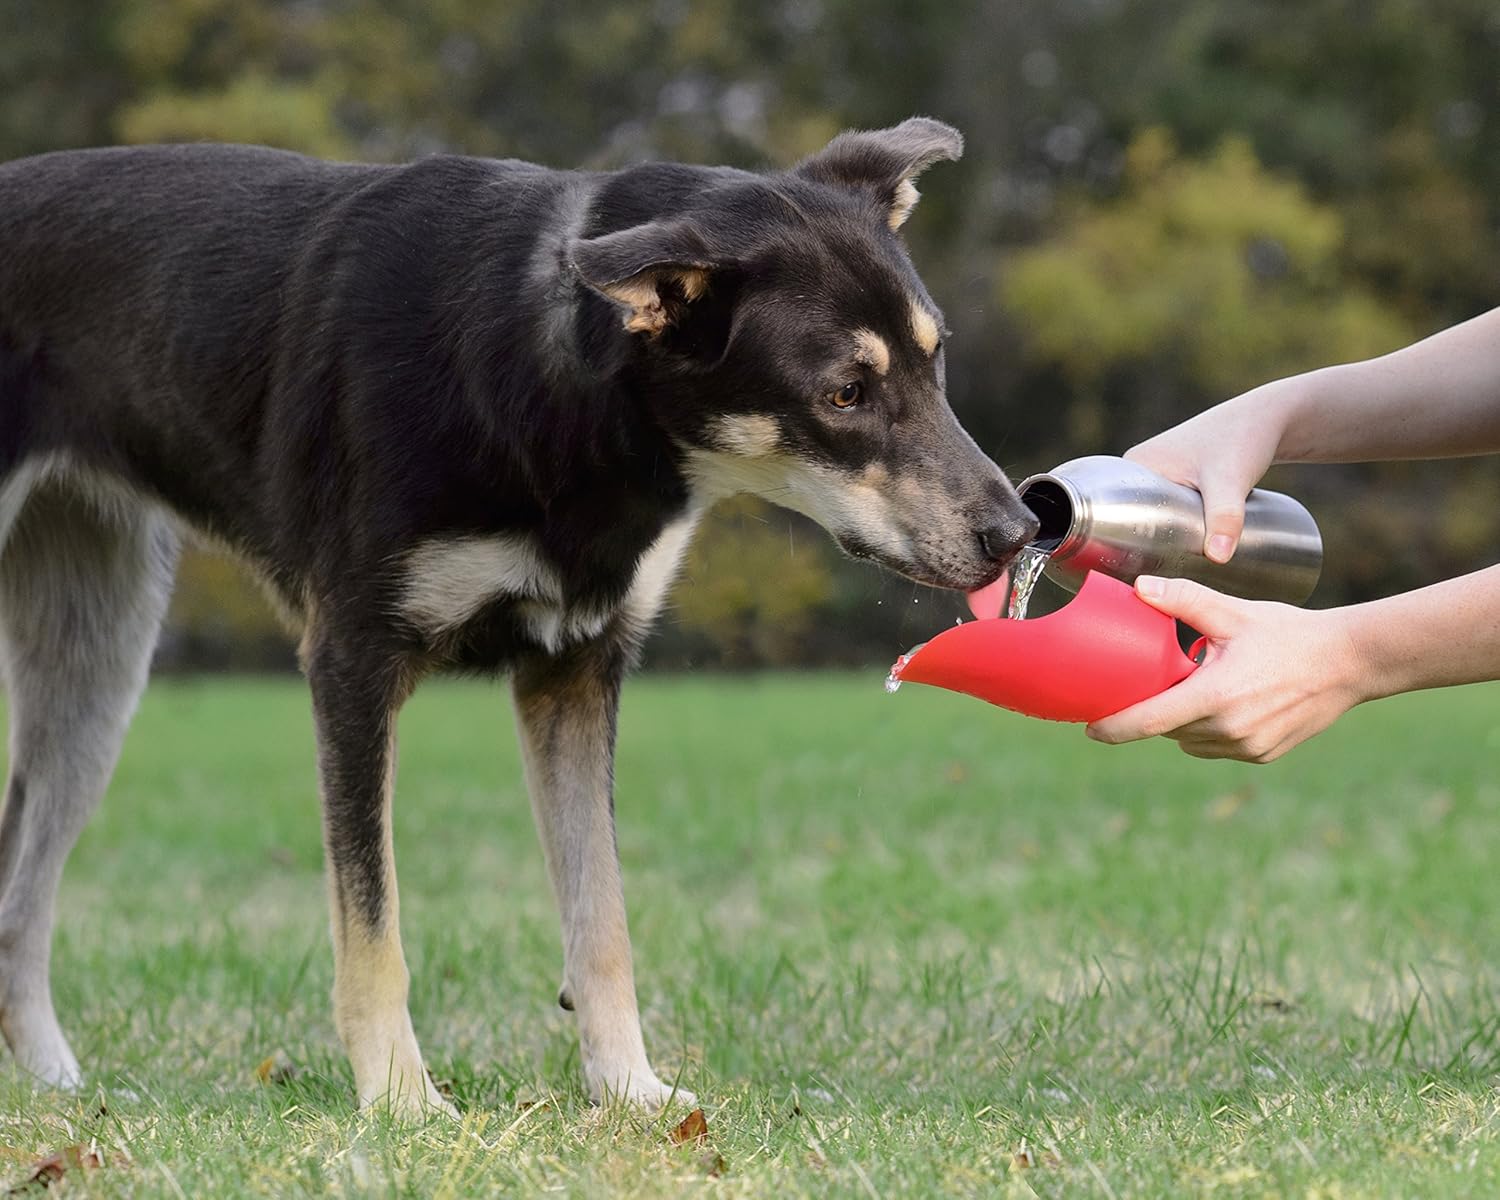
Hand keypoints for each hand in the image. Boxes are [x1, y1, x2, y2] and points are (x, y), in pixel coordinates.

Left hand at [1085, 576, 1368, 762]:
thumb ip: (1183, 600)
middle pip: (1169, 729)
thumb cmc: (1289, 633)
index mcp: (1216, 696)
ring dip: (1184, 722)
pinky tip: (1225, 703)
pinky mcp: (1263, 755)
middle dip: (1155, 712)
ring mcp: (1248, 747)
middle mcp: (1230, 729)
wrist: (1350, 663)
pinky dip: (1211, 730)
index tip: (1089, 730)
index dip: (1115, 728)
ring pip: (1192, 741)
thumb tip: (1139, 587)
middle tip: (1151, 686)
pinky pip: (1219, 747)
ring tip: (1195, 688)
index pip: (1150, 721)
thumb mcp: (1233, 612)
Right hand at [1124, 382, 1295, 562]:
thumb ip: (1225, 517)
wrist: (1270, 418)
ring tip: (1166, 576)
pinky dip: (1170, 532)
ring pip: (1150, 518)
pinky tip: (1175, 557)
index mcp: (1133, 466)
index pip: (1111, 512)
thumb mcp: (1230, 481)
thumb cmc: (1243, 440)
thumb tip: (1218, 558)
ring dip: (1156, 543)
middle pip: (1129, 519)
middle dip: (1138, 550)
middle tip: (1155, 581)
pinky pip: (1166, 512)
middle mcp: (1140, 470)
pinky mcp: (1181, 480)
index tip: (1131, 572)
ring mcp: (1160, 475)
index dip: (1116, 543)